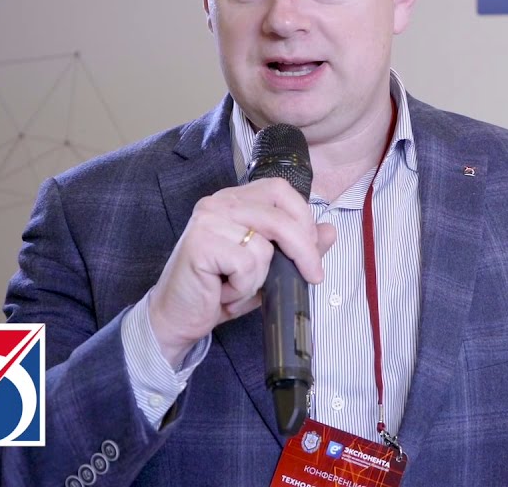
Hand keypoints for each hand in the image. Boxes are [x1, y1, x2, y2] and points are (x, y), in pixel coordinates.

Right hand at [147, 177, 336, 367]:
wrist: (177, 318)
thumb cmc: (219, 290)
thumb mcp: (267, 267)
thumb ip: (296, 247)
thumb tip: (330, 231)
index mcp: (235, 200)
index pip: (281, 190)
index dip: (304, 217)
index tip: (314, 248)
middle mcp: (219, 202)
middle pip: (280, 215)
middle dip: (304, 249)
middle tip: (313, 275)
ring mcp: (208, 220)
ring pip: (265, 246)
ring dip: (260, 278)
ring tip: (236, 286)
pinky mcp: (201, 243)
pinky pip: (248, 265)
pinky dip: (243, 287)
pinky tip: (223, 291)